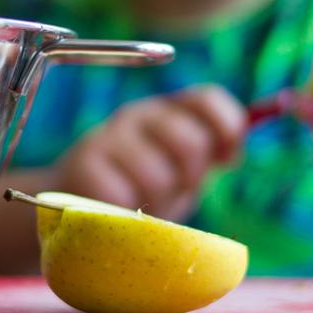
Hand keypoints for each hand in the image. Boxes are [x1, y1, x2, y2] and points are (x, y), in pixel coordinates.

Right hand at [52, 84, 245, 221]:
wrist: (73, 205)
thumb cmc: (137, 186)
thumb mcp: (179, 167)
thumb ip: (209, 151)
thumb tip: (239, 142)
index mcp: (165, 110)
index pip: (207, 99)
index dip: (228, 127)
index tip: (227, 160)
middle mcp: (136, 115)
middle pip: (192, 142)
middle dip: (191, 177)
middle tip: (173, 190)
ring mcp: (107, 137)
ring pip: (158, 177)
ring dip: (156, 202)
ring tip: (140, 202)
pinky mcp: (83, 165)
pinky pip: (124, 197)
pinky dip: (126, 213)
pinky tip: (115, 211)